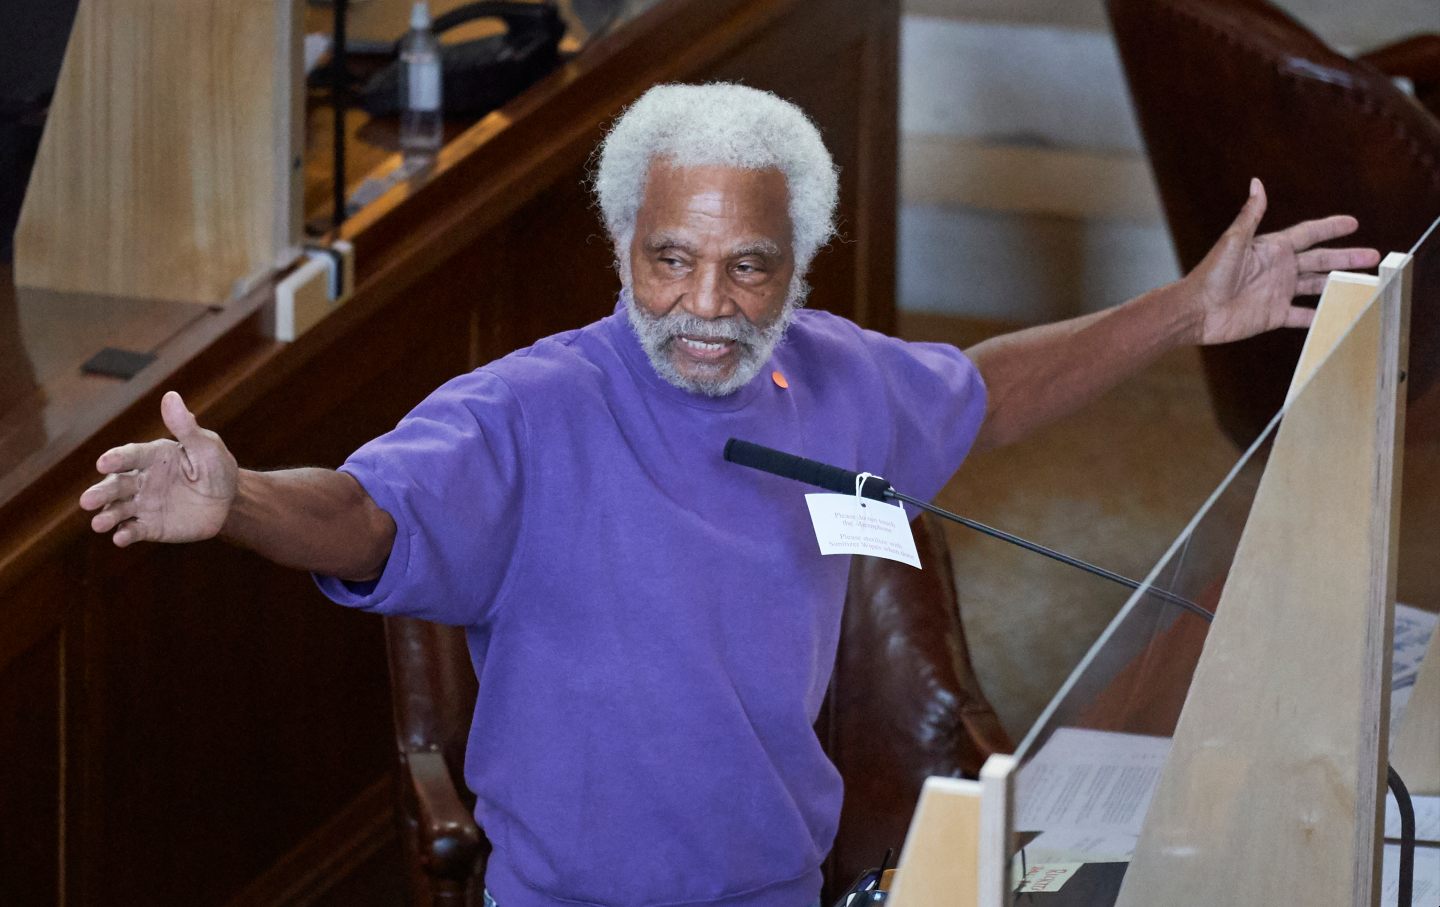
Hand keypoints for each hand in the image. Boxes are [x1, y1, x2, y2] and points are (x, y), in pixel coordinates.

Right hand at [79, 391, 237, 546]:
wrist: (228, 501)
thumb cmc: (216, 467)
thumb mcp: (206, 446)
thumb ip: (186, 428)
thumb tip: (171, 396)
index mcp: (151, 456)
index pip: (130, 456)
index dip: (116, 459)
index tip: (104, 462)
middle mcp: (140, 480)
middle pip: (116, 485)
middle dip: (101, 493)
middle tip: (87, 501)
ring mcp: (143, 504)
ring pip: (118, 509)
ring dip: (107, 515)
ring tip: (98, 524)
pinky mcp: (150, 526)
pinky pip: (134, 530)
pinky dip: (125, 534)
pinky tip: (121, 538)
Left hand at [1185, 178, 1380, 344]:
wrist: (1197, 310)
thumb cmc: (1211, 274)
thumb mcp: (1234, 241)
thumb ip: (1251, 214)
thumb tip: (1257, 183)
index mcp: (1272, 248)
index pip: (1309, 234)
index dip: (1330, 227)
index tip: (1353, 222)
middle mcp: (1279, 269)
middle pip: (1320, 260)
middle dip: (1346, 258)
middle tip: (1373, 256)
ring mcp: (1278, 292)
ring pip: (1317, 287)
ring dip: (1339, 285)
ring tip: (1365, 285)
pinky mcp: (1274, 314)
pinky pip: (1303, 315)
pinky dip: (1321, 316)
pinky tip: (1340, 315)